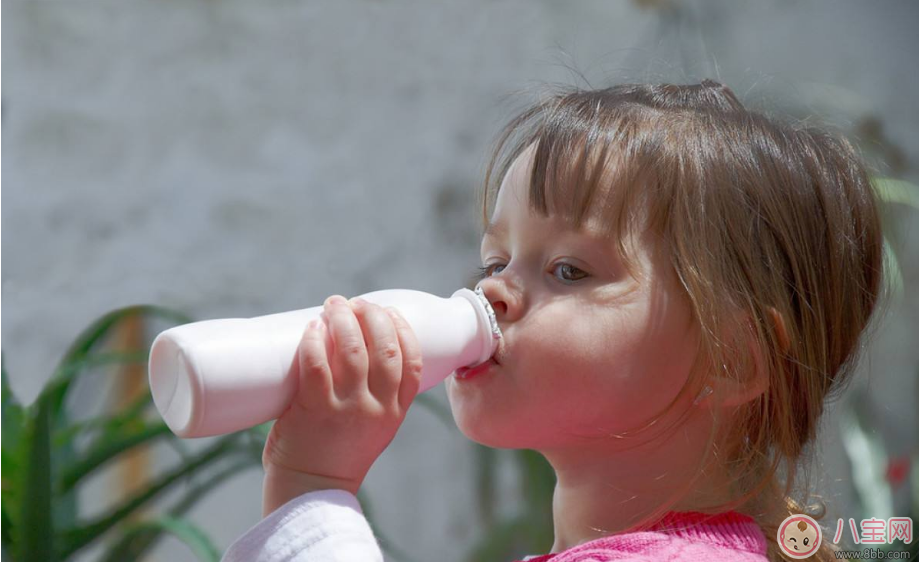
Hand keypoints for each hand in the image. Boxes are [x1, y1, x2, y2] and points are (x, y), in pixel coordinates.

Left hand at [261, 294, 422, 510]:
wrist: (311, 488)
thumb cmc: (339, 452)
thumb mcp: (376, 425)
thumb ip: (377, 393)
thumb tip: (360, 342)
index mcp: (396, 410)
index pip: (413, 360)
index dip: (401, 328)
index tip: (388, 311)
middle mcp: (377, 407)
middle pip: (384, 348)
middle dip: (372, 315)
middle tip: (356, 303)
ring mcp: (347, 408)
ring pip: (351, 349)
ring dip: (343, 318)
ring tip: (333, 305)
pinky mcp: (314, 408)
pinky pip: (317, 363)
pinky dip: (315, 339)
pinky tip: (313, 326)